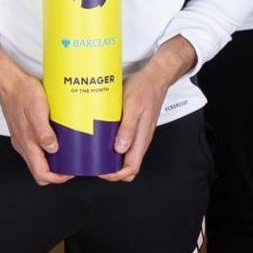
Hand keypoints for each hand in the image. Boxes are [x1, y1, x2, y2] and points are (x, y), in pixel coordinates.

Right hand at [0, 37, 69, 185]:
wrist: (9, 82)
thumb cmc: (22, 93)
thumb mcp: (37, 110)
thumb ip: (44, 132)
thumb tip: (53, 149)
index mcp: (27, 143)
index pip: (41, 174)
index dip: (57, 178)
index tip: (70, 171)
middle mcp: (23, 145)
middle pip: (39, 170)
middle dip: (56, 172)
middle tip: (71, 163)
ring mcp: (22, 139)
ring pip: (37, 160)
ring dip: (52, 160)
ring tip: (67, 151)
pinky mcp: (23, 132)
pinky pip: (35, 148)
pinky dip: (47, 149)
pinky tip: (57, 138)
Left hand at [102, 36, 195, 182]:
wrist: (155, 77)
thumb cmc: (145, 89)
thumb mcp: (133, 106)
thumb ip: (128, 128)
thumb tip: (120, 149)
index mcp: (141, 138)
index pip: (131, 168)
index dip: (116, 175)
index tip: (101, 170)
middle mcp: (141, 140)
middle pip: (129, 166)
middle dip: (113, 171)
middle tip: (96, 164)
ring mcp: (139, 135)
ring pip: (127, 156)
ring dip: (113, 159)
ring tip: (98, 153)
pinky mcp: (136, 128)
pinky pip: (126, 144)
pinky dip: (115, 148)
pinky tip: (105, 140)